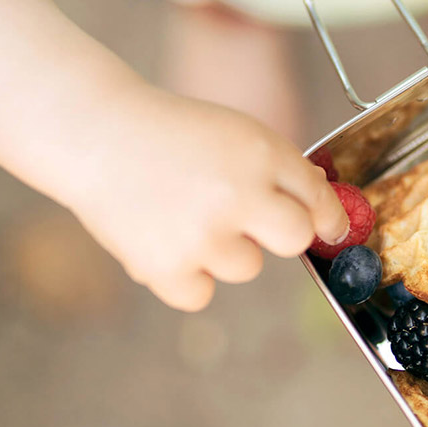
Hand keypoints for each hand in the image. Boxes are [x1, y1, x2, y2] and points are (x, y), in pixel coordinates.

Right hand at [64, 82, 347, 310]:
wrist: (97, 135)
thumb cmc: (173, 135)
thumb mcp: (236, 133)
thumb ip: (281, 170)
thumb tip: (325, 214)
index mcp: (260, 154)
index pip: (317, 200)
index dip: (328, 218)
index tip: (330, 229)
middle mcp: (237, 195)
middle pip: (294, 240)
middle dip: (283, 233)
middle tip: (252, 221)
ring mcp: (202, 236)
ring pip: (246, 267)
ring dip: (226, 250)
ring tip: (186, 215)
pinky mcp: (167, 269)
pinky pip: (202, 293)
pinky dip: (188, 276)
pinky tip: (166, 240)